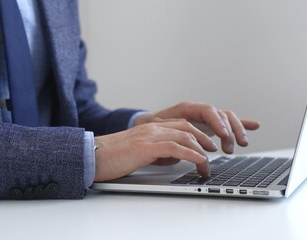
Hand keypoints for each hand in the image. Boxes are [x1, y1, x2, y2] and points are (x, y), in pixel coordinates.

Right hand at [94, 121, 215, 181]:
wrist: (92, 156)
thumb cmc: (111, 157)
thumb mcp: (138, 152)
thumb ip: (156, 151)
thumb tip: (173, 158)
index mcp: (150, 128)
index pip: (180, 125)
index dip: (197, 134)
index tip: (207, 145)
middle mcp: (152, 128)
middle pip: (187, 127)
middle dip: (205, 139)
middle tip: (214, 152)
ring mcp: (149, 135)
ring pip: (185, 136)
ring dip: (201, 151)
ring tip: (208, 163)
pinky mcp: (146, 147)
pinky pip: (175, 148)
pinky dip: (191, 154)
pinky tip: (199, 161)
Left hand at [134, 101, 259, 153]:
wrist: (148, 125)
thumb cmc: (152, 127)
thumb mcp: (158, 129)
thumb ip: (171, 132)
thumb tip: (180, 143)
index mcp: (187, 108)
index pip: (208, 110)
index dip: (218, 122)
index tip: (223, 136)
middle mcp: (199, 111)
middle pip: (221, 114)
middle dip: (230, 130)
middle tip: (230, 148)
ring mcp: (205, 118)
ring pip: (227, 119)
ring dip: (236, 131)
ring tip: (241, 145)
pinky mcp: (209, 125)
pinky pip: (227, 122)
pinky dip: (241, 124)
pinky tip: (254, 126)